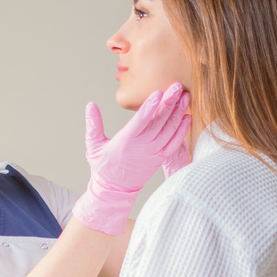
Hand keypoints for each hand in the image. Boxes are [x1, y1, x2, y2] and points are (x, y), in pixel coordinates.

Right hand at [72, 84, 190, 233]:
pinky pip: (174, 144)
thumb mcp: (93, 145)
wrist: (114, 190)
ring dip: (178, 113)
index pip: (141, 121)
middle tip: (177, 86)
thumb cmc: (103, 166)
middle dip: (169, 103)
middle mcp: (142, 146)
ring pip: (169, 130)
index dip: (150, 106)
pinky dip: (181, 130)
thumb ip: (93, 125)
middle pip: (159, 122)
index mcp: (126, 141)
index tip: (158, 92)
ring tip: (184, 97)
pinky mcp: (160, 158)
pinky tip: (187, 117)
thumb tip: (90, 105)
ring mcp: (153, 153)